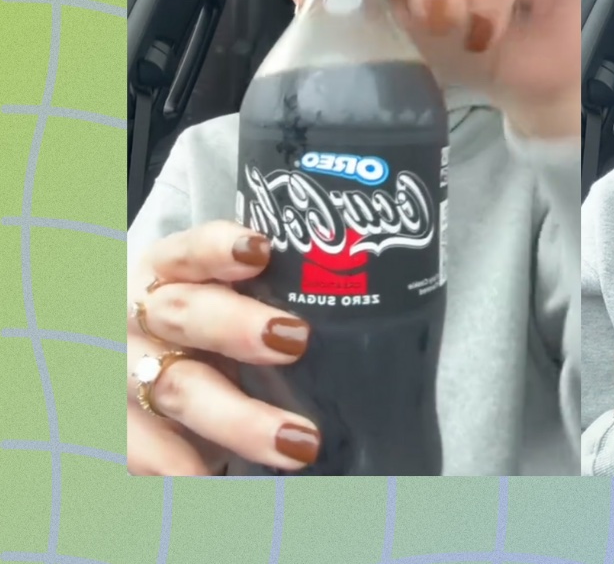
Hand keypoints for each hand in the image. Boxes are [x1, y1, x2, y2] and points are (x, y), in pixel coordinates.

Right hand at [126, 222, 318, 475]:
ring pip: (175, 391)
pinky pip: (145, 454)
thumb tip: (374, 316)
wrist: (132, 361)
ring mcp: (127, 373)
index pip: (191, 249)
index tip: (261, 251)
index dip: (220, 248)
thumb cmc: (203, 321)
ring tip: (298, 444)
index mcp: (170, 270)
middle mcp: (142, 316)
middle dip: (237, 327)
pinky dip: (186, 470)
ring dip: (239, 420)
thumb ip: (274, 297)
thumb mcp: (222, 298)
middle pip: (185, 315)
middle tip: (296, 340)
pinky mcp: (120, 428)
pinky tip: (223, 485)